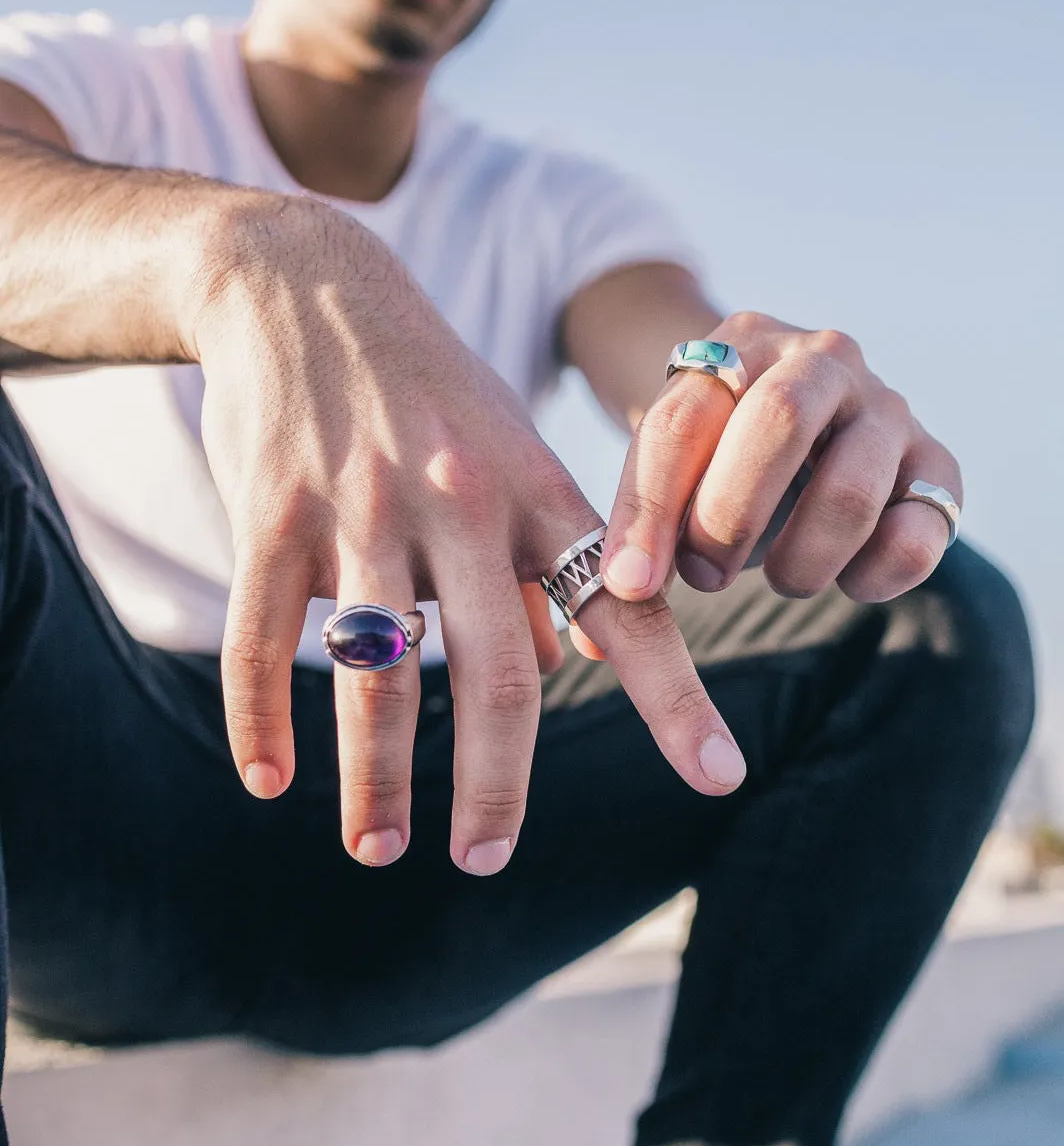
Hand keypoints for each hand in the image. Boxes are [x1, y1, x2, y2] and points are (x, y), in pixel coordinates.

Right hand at [190, 197, 746, 874]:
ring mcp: (364, 507)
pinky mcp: (273, 512)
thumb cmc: (426, 387)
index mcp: (534, 491)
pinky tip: (270, 782)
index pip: (622, 606)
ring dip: (378, 779)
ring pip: (378, 672)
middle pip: (499, 669)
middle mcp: (461, 502)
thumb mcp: (509, 449)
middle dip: (497, 782)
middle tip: (487, 859)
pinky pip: (262, 637)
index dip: (675, 696)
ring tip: (380, 851)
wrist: (305, 286)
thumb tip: (576, 664)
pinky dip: (261, 721)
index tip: (720, 776)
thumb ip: (544, 556)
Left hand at [599, 311, 962, 606]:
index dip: (648, 511)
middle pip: (778, 423)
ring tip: (775, 579)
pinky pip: (916, 534)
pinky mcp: (939, 465)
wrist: (810, 425)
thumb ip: (636, 534)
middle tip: (702, 578)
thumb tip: (595, 629)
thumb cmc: (722, 457)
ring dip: (798, 560)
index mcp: (740, 345)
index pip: (682, 422)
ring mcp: (889, 408)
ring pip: (849, 489)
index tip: (627, 586)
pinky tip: (843, 579)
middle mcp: (823, 359)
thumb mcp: (673, 473)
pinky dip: (872, 575)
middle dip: (728, 518)